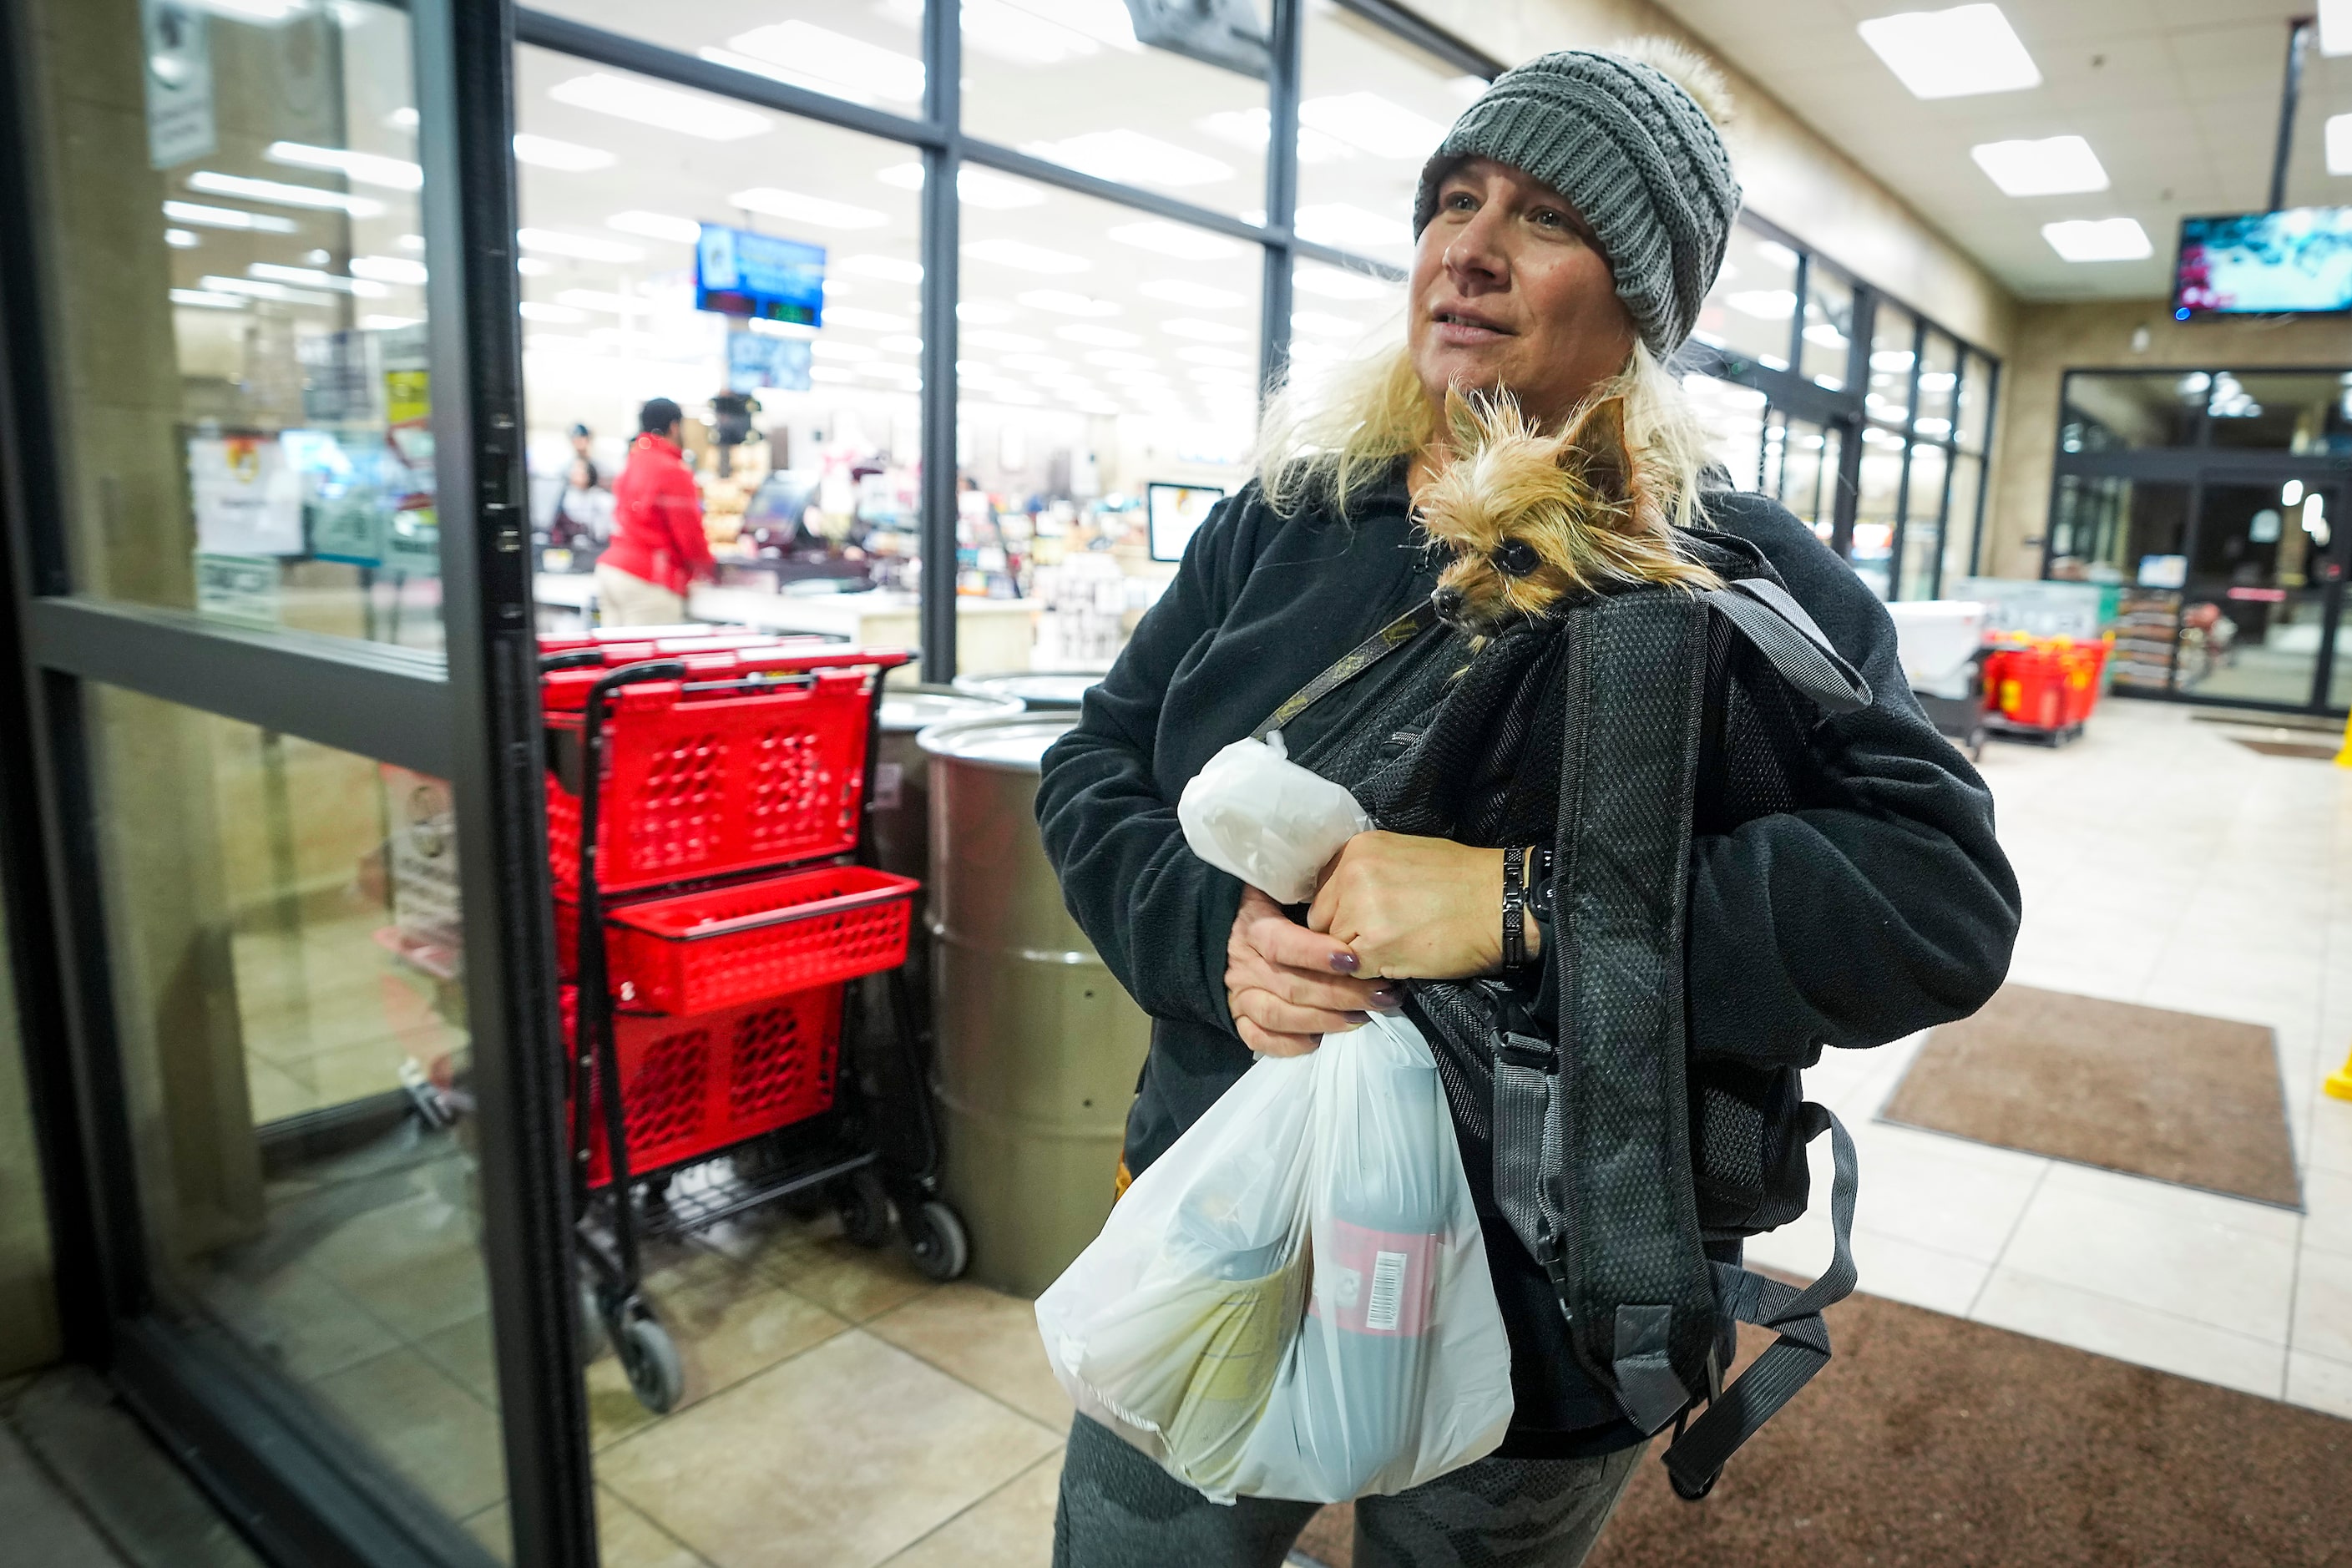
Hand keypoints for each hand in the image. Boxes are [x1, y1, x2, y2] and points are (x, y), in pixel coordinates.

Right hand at [1225, 885, 1399, 1056]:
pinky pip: (1258, 1038)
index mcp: (1252, 926)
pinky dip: (1288, 1044)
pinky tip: (1318, 1040)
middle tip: (1380, 995)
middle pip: (1292, 986)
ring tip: (1361, 1018)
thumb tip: (1348, 895)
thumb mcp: (1279, 888)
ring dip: (1323, 1020)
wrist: (1220, 927)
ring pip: (1278, 1015)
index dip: (1317, 954)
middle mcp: (1242, 963)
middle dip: (1341, 994)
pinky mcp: (1237, 1016)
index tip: (1354, 960)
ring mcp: (1238, 993)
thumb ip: (1307, 894)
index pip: (1283, 944)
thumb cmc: (1266, 903)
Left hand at [1307, 832, 1539, 980]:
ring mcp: (1359, 910)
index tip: (1363, 920)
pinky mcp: (1374, 946)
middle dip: (1344, 934)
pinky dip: (1373, 973)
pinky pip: (1353, 971)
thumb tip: (1341, 902)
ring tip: (1397, 946)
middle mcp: (1351, 874)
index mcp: (1356, 849)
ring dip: (1359, 956)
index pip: (1322, 891)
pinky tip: (1403, 959)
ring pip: (1334, 949)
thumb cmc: (1462, 880)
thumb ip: (1365, 875)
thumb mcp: (1402, 857)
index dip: (1341, 912)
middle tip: (1383, 937)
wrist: (1502, 903)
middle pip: (1321, 920)